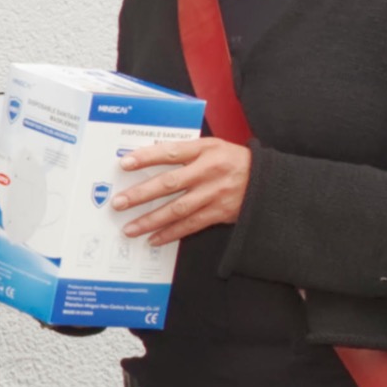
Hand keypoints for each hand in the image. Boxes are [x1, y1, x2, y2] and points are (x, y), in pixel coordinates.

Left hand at [113, 132, 250, 242]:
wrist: (267, 181)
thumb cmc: (232, 160)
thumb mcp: (212, 147)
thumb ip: (184, 152)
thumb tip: (148, 157)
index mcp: (205, 150)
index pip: (171, 152)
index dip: (147, 157)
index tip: (124, 163)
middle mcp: (209, 171)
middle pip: (170, 183)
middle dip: (141, 194)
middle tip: (118, 202)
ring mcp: (214, 194)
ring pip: (177, 209)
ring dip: (151, 220)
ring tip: (130, 228)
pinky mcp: (219, 213)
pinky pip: (191, 225)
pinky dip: (171, 233)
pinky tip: (153, 239)